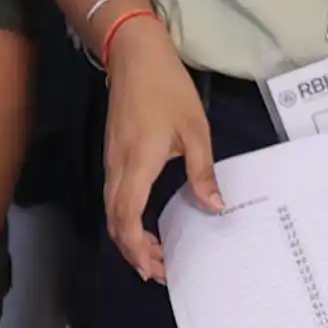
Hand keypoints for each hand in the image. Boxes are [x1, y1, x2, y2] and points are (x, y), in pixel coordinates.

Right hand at [99, 19, 218, 280]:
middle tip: (159, 271)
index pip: (126, 218)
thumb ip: (202, 172)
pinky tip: (146, 224)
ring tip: (155, 255)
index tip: (156, 267)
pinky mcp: (114, 155)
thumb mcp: (196, 131)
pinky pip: (115, 196)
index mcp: (137, 165)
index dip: (137, 248)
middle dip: (133, 251)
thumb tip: (215, 207)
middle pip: (115, 221)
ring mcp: (112, 161)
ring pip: (112, 210)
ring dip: (129, 236)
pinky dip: (126, 218)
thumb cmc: (168, 90)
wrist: (135, 56)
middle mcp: (118, 168)